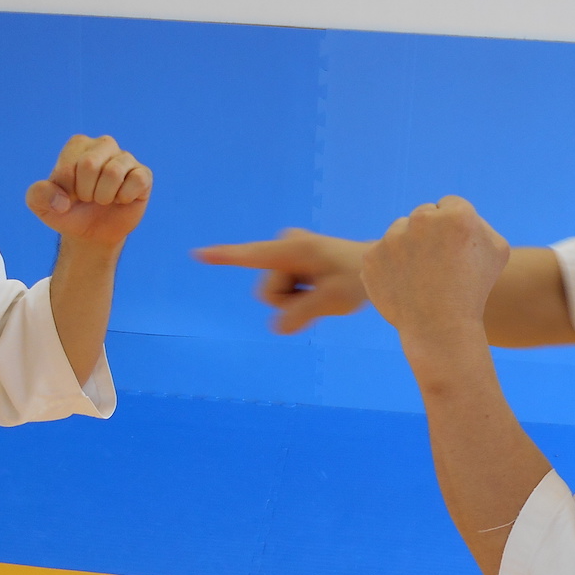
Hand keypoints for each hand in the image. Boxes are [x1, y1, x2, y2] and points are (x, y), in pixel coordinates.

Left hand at [26, 134, 151, 247]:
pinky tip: (121, 199)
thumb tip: (63, 201)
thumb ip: (38, 194)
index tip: (69, 195)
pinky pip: (137, 181)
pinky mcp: (143, 174)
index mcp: (78, 145)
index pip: (68, 167)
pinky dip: (125, 197)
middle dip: (85, 191)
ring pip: (113, 172)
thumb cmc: (67, 212)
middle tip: (88, 198)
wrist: (91, 233)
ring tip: (104, 199)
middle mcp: (103, 145)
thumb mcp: (40, 205)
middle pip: (90, 164)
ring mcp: (125, 158)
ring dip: (104, 196)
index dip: (67, 190)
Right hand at [194, 229, 370, 332]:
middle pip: (267, 292)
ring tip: (326, 291)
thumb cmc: (359, 279)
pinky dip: (301, 300)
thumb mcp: (332, 301)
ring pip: (275, 297)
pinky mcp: (293, 265)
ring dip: (298, 302)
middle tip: (324, 294)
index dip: (223, 256)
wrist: (378, 268)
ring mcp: (288, 255)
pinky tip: (321, 291)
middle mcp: (285, 247)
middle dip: (290, 302)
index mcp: (293, 249)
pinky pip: (285, 294)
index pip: (251, 255)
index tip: (197, 253)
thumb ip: (300, 315)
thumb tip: (277, 327)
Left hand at [361, 197, 508, 340]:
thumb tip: (455, 211)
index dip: (454, 228)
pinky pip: (382, 252)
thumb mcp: (497, 251)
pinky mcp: (371, 257)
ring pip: (400, 231)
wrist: (440, 328)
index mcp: (456, 214)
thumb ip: (479, 223)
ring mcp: (392, 238)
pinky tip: (404, 284)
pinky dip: (390, 266)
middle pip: (423, 214)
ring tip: (422, 276)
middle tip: (438, 265)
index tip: (456, 250)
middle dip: (430, 234)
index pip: (449, 204)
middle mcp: (422, 219)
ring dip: (408, 246)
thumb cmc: (474, 290)